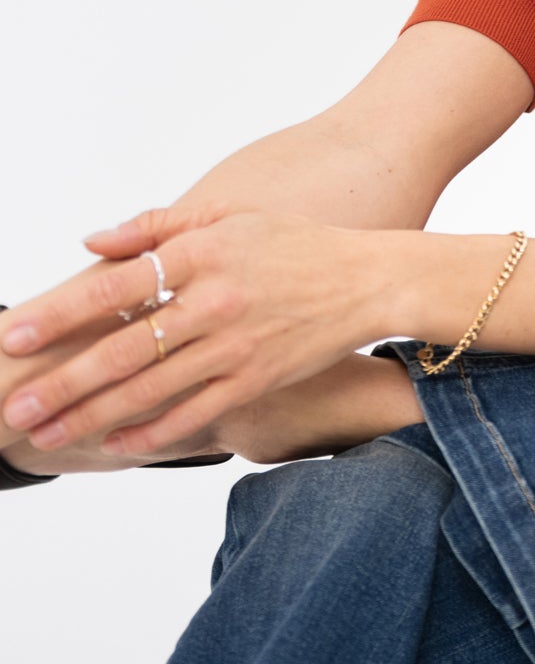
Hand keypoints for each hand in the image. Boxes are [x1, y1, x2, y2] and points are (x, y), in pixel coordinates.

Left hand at [1, 206, 400, 457]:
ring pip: (149, 389)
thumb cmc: (297, 245)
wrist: (371, 280)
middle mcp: (213, 303)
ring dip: (91, 416)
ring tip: (44, 433)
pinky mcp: (257, 379)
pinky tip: (114, 446)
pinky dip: (152, 433)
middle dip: (60, 384)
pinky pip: (194, 412)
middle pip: (121, 351)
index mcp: (199, 255)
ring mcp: (235, 347)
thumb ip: (156, 227)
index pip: (113, 289)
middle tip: (13, 409)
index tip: (15, 337)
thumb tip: (92, 243)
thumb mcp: (230, 216)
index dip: (59, 315)